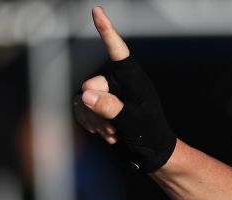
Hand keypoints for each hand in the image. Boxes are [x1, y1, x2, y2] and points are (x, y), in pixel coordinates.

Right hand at [73, 5, 176, 172]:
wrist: (151, 153)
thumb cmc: (150, 133)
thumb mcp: (134, 121)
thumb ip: (111, 108)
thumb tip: (86, 95)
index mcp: (133, 79)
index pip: (118, 51)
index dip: (106, 30)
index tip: (97, 10)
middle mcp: (117, 83)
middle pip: (91, 85)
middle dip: (98, 108)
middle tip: (115, 127)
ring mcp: (106, 95)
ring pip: (82, 100)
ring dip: (95, 120)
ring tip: (114, 133)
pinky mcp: (97, 107)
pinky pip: (80, 110)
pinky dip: (90, 124)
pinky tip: (107, 135)